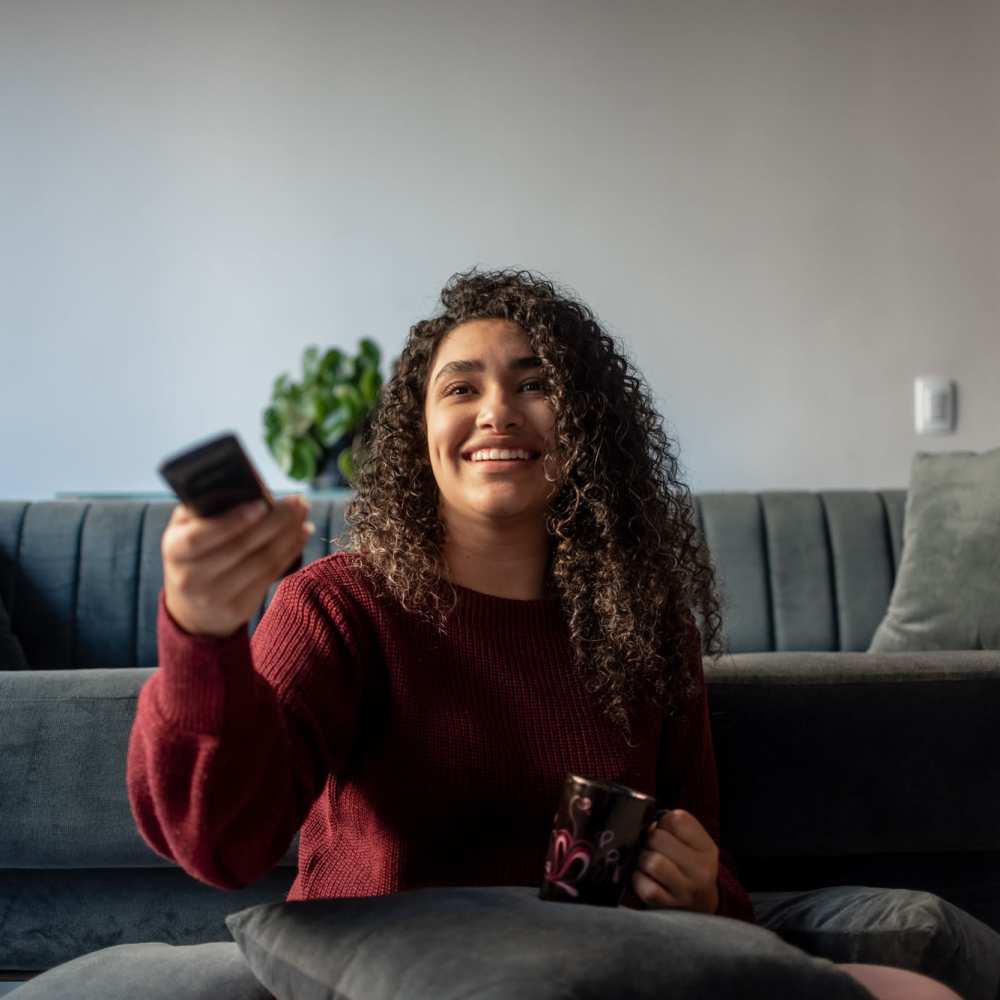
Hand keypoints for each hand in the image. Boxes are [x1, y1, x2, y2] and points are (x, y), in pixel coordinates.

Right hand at [162, 495, 313, 637]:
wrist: (191, 606)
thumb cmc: (194, 553)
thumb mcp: (186, 529)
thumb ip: (206, 509)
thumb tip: (248, 489)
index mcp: (175, 549)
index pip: (202, 535)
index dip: (233, 520)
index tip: (262, 504)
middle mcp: (191, 577)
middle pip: (241, 547)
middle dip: (275, 521)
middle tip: (298, 501)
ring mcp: (215, 596)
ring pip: (262, 561)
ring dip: (289, 535)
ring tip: (303, 514)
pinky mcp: (238, 608)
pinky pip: (270, 575)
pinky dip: (290, 551)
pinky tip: (301, 534)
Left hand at [630, 809, 719, 914]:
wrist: (699, 904)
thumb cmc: (688, 862)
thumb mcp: (692, 841)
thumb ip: (671, 825)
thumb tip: (643, 821)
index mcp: (707, 848)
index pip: (677, 819)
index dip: (664, 822)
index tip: (666, 832)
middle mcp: (701, 871)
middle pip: (658, 839)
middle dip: (649, 840)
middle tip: (652, 847)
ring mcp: (685, 891)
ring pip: (652, 862)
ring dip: (643, 859)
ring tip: (648, 862)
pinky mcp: (668, 905)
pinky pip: (646, 887)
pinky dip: (638, 880)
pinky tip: (645, 878)